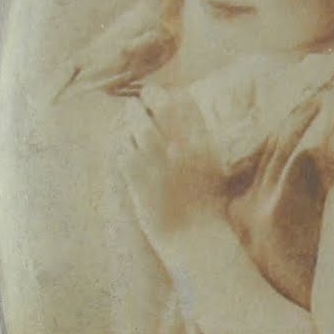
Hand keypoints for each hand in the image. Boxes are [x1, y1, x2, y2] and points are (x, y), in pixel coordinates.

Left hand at [122, 85, 222, 248]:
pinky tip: (125, 156)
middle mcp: (179, 142)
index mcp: (202, 140)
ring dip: (129, 125)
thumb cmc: (205, 207)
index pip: (183, 100)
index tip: (161, 96)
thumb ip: (198, 143)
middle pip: (156, 104)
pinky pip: (121, 147)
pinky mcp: (135, 172)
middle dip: (145, 100)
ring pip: (134, 124)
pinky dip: (121, 148)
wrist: (194, 238)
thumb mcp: (212, 168)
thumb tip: (181, 124)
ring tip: (129, 131)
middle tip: (137, 106)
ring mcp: (155, 156)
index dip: (169, 94)